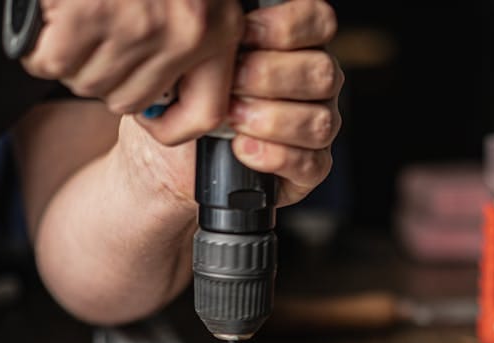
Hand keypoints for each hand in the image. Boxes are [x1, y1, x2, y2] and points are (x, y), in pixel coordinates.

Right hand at [23, 0, 244, 143]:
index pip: (207, 113)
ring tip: (77, 18)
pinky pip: (52, 62)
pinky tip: (52, 19)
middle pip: (131, 100)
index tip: (155, 122)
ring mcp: (137, 26)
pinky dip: (40, 47)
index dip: (174, 128)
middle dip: (106, 76)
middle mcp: (185, 33)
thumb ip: (190, 38)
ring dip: (72, 59)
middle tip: (98, 37)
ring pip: (89, 84)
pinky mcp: (87, 16)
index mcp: (218, 27)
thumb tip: (166, 100)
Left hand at [126, 0, 342, 206]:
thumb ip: (224, 39)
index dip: (288, 27)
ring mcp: (316, 127)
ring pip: (319, 121)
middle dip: (270, 77)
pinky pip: (310, 163)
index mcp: (297, 47)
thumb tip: (225, 24)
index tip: (243, 35)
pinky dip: (273, 156)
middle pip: (322, 72)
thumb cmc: (187, 102)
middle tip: (229, 83)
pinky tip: (242, 148)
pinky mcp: (309, 169)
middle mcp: (314, 85)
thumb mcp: (199, 60)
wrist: (171, 157)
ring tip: (231, 119)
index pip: (318, 22)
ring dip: (271, 119)